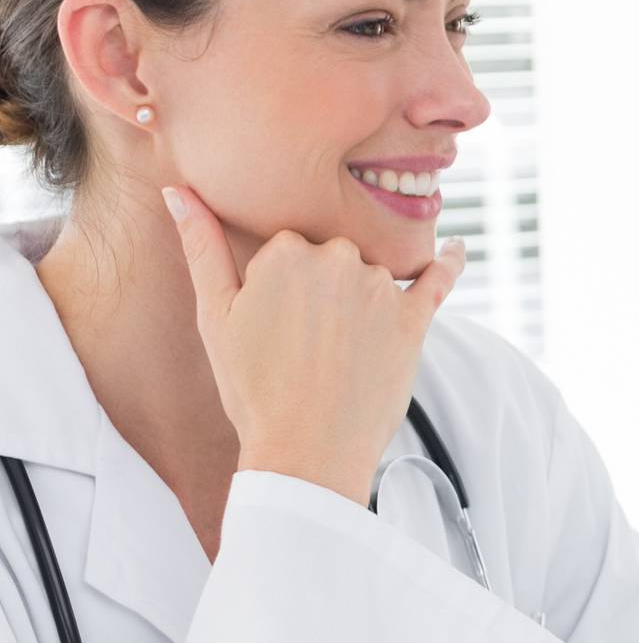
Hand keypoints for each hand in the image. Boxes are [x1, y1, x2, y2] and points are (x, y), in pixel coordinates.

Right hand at [163, 186, 466, 508]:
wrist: (306, 452)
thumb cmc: (253, 388)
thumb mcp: (215, 316)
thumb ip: (201, 246)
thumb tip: (177, 190)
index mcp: (285, 249)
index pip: (289, 247)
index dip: (281, 287)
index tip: (275, 324)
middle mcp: (338, 256)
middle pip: (333, 256)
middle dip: (323, 291)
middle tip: (305, 345)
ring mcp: (380, 287)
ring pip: (373, 274)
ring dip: (363, 300)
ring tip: (341, 353)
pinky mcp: (416, 319)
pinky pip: (439, 278)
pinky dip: (449, 262)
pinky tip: (456, 249)